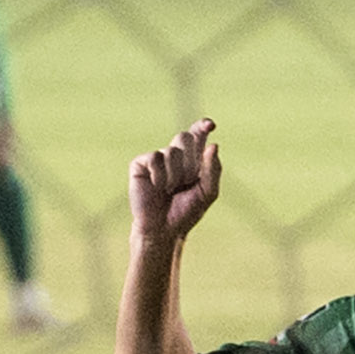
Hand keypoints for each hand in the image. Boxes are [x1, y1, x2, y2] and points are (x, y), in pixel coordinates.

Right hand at [127, 120, 222, 255]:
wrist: (163, 228)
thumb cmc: (186, 211)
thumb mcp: (207, 192)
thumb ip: (213, 169)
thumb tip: (213, 145)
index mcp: (193, 159)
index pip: (197, 135)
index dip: (202, 126)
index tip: (210, 125)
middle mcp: (174, 155)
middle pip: (184, 137)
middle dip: (190, 160)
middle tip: (186, 180)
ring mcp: (156, 158)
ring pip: (172, 150)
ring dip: (176, 174)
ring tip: (171, 189)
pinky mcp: (140, 164)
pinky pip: (155, 157)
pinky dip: (160, 174)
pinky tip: (157, 187)